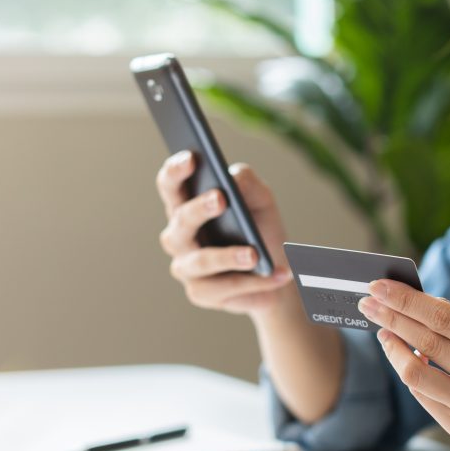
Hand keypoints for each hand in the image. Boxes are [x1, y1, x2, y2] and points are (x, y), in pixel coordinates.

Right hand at [155, 151, 292, 316]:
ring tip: (255, 254)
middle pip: (180, 221)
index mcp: (187, 207)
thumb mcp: (262, 202)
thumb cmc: (261, 230)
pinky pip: (225, 287)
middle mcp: (179, 237)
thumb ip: (248, 183)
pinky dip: (254, 281)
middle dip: (199, 209)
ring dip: (229, 256)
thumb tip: (233, 176)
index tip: (191, 157)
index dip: (176, 171)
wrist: (277, 272)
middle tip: (220, 198)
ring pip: (202, 260)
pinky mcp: (201, 293)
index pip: (171, 186)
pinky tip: (278, 274)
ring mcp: (187, 267)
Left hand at [357, 279, 449, 450]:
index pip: (446, 317)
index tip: (381, 285)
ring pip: (417, 373)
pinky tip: (405, 359)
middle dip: (391, 318)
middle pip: (427, 342)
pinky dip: (411, 374)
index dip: (408, 300)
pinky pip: (425, 397)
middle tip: (367, 301)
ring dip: (393, 348)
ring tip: (382, 332)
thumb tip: (421, 308)